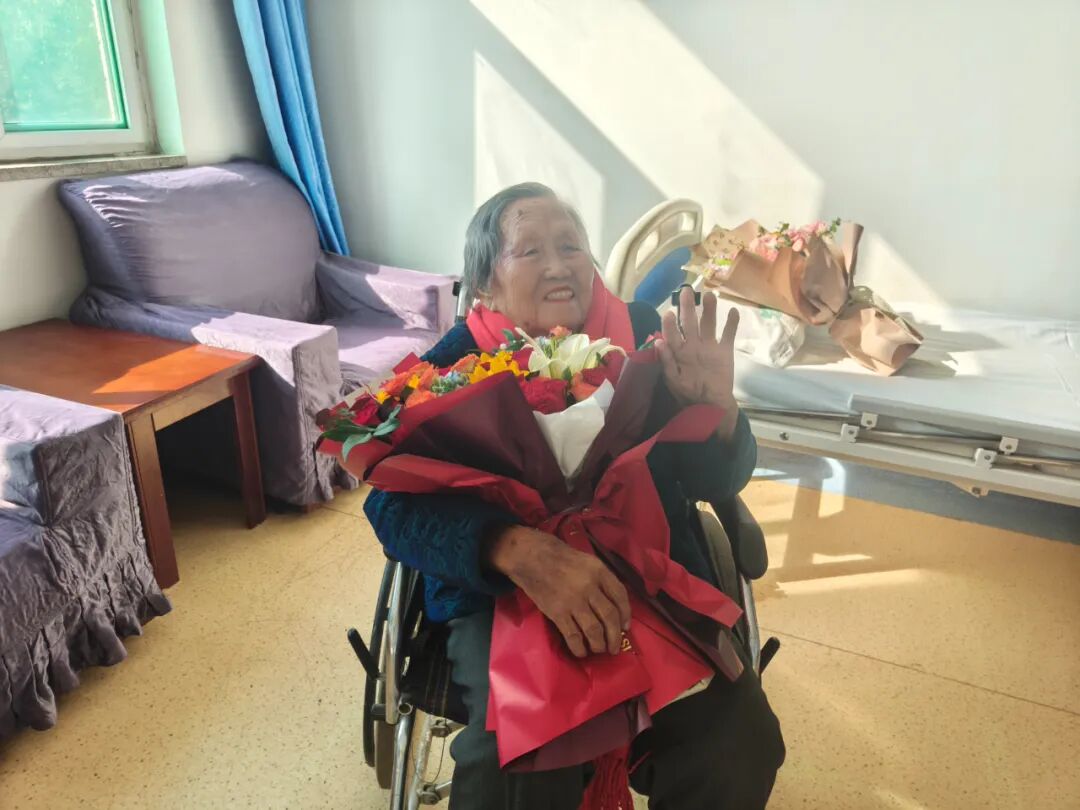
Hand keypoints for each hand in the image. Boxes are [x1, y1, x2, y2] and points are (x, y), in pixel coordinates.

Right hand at [485, 526, 630, 657]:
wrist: (531, 557)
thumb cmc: (561, 559)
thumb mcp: (587, 561)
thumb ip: (602, 579)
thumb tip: (615, 605)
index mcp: (599, 571)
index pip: (620, 595)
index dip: (626, 614)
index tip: (626, 627)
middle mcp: (589, 586)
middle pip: (609, 617)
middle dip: (615, 636)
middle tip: (614, 647)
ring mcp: (573, 601)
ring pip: (594, 630)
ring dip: (599, 644)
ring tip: (599, 649)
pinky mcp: (557, 612)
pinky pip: (573, 636)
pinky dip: (580, 648)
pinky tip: (581, 651)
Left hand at [657, 287, 739, 436]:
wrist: (711, 407)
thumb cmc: (689, 395)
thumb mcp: (674, 381)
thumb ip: (667, 362)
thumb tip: (659, 343)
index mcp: (679, 352)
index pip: (672, 333)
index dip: (669, 323)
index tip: (668, 312)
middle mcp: (693, 345)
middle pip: (690, 322)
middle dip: (688, 307)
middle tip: (687, 291)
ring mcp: (710, 347)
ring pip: (708, 324)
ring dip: (709, 310)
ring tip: (709, 296)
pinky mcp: (724, 351)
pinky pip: (728, 335)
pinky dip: (731, 324)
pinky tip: (733, 310)